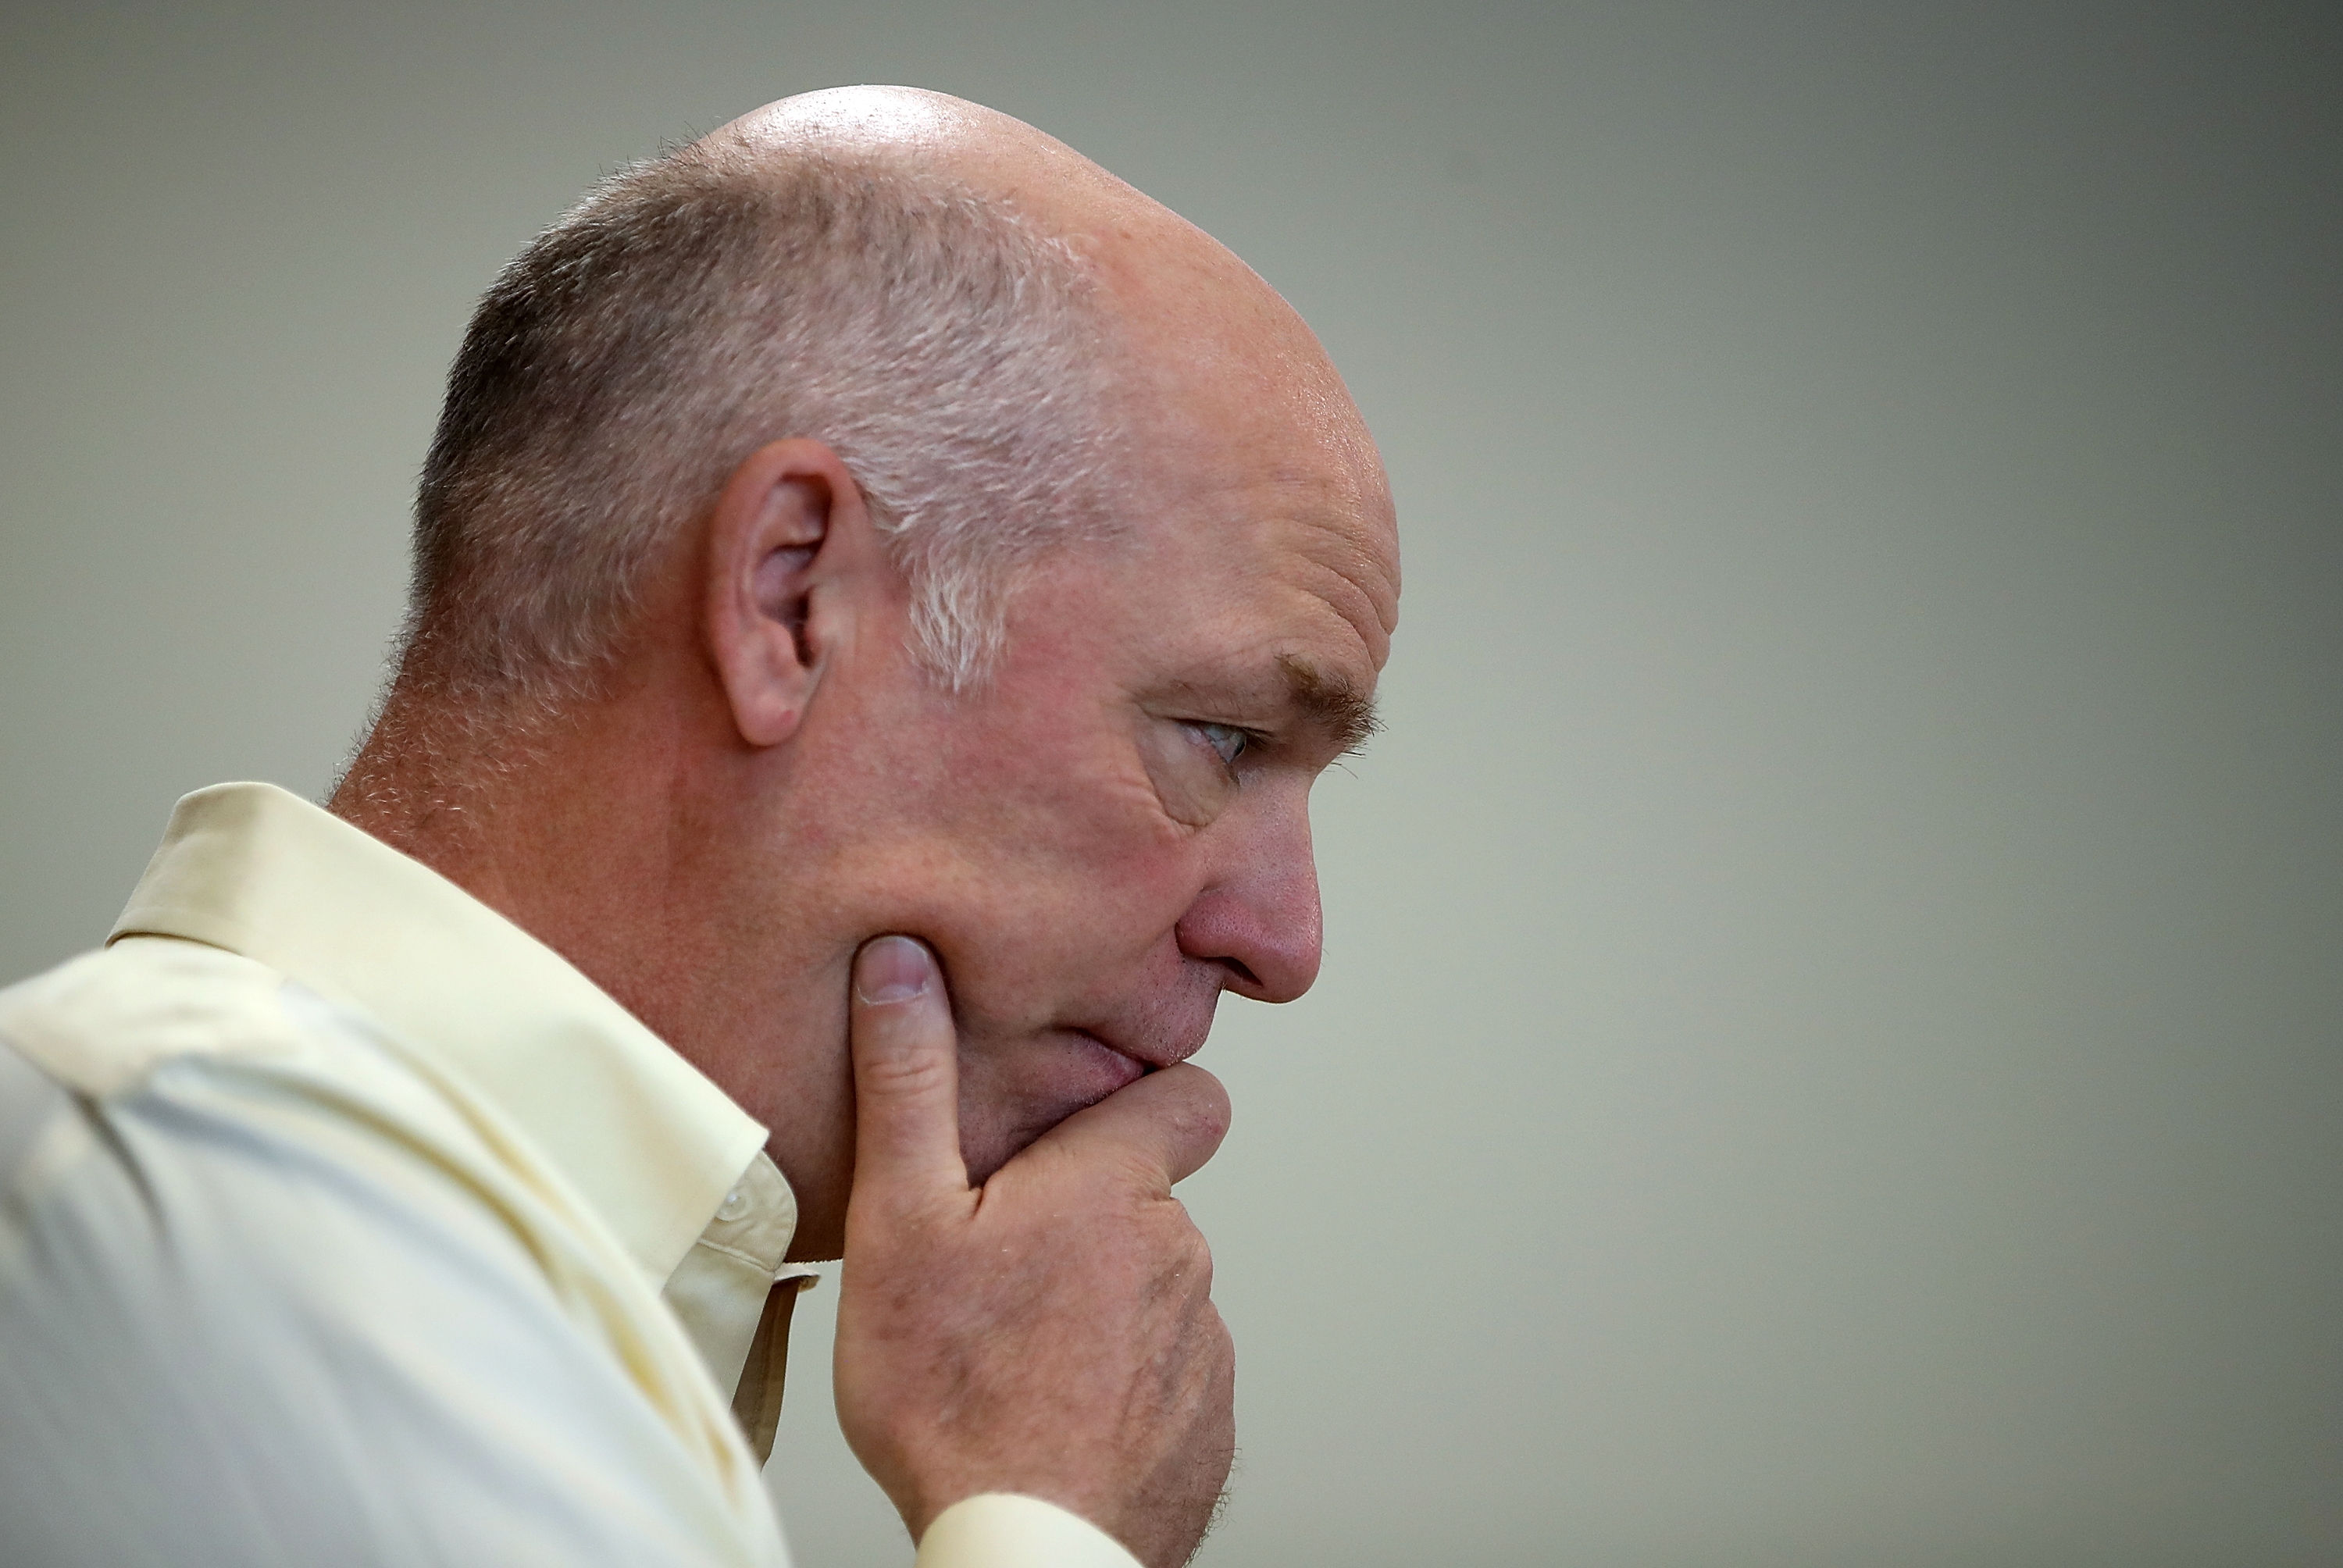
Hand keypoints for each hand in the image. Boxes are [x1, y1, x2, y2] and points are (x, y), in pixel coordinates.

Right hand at [832, 935, 1235, 1567]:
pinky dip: (1114, 1386)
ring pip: (1151, 1292)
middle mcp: (1182, 1253)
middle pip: (1146, 1202)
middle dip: (1083, 1219)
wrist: (1030, 1549)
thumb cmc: (953, 1391)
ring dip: (1095, 1306)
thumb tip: (905, 961)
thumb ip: (910, 1081)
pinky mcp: (1205, 1426)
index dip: (1143, 1098)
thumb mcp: (902, 1219)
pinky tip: (1046, 1414)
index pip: (1190, 1095)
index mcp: (1116, 1187)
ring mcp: (1202, 1345)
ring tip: (1008, 1351)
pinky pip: (1162, 1378)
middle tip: (991, 1266)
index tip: (1082, 1123)